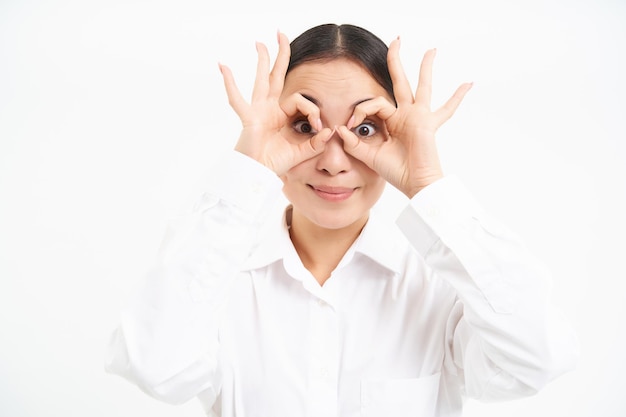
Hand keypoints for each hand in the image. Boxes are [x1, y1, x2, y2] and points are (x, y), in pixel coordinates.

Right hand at [219, 32, 333, 175]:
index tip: (320, 127)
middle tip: (281, 35)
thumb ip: (316, 143)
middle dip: (280, 56)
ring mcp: (257, 111)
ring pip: (261, 80)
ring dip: (262, 60)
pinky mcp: (248, 118)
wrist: (258, 174)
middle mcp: (269, 108)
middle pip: (276, 76)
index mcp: (281, 115)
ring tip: (261, 43)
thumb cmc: (275, 164)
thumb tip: (331, 131)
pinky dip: (230, 83)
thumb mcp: (301, 152)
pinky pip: (237, 99)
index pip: (301, 100)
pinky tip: (223, 66)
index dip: (313, 111)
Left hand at [337, 38, 471, 197]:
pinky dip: (458, 97)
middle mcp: (406, 115)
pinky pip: (446, 108)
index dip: (360, 109)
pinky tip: (469, 83)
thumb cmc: (397, 172)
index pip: (374, 103)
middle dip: (396, 61)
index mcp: (392, 121)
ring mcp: (418, 117)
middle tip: (396, 40)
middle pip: (399, 82)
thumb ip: (354, 144)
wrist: (415, 184)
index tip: (351, 125)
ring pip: (421, 86)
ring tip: (431, 50)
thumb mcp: (370, 156)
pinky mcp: (426, 122)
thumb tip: (340, 129)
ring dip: (425, 67)